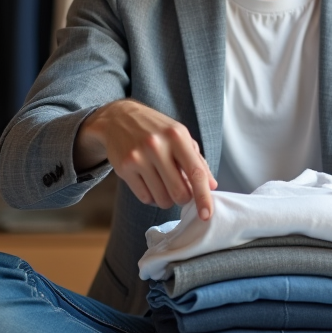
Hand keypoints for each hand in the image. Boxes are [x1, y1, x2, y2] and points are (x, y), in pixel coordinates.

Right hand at [75, 99, 217, 216]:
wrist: (119, 118)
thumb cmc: (156, 130)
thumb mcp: (180, 136)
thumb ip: (197, 160)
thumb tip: (212, 186)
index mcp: (177, 136)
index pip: (196, 172)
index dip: (204, 197)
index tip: (207, 214)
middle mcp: (157, 146)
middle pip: (179, 192)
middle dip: (183, 198)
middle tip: (181, 190)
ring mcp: (138, 157)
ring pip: (162, 199)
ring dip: (167, 199)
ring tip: (163, 183)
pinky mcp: (124, 168)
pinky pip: (145, 198)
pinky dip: (151, 196)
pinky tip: (149, 182)